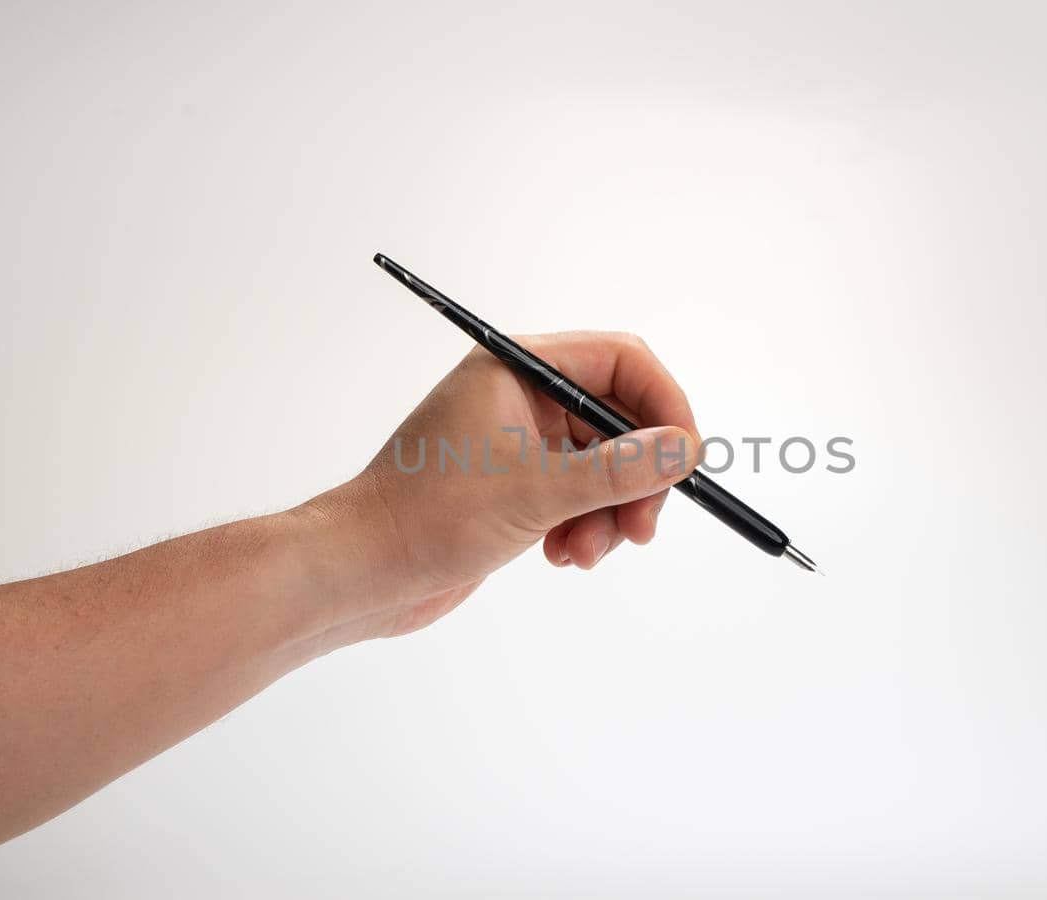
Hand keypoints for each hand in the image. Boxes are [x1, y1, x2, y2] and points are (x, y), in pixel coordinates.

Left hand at [296, 332, 701, 643]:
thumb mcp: (536, 493)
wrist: (360, 572)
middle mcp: (519, 397)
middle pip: (619, 419)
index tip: (686, 459)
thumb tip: (683, 449)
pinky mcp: (513, 487)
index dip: (664, 406)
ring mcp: (517, 443)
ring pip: (602, 465)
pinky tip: (562, 557)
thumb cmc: (426, 518)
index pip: (620, 361)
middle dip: (638, 476)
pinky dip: (584, 528)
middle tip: (643, 527)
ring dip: (609, 512)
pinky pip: (577, 496)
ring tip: (586, 552)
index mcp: (516, 369)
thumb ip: (618, 470)